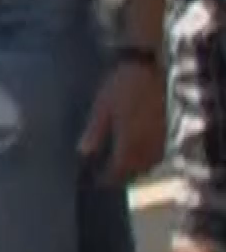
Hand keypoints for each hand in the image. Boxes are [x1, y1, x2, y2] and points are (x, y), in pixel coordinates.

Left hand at [80, 60, 166, 183]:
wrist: (149, 69)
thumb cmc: (121, 85)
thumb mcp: (102, 107)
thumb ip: (94, 132)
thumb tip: (84, 153)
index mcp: (130, 141)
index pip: (119, 169)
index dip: (107, 178)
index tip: (96, 182)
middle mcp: (148, 145)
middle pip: (135, 171)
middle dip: (121, 176)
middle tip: (106, 177)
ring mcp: (160, 139)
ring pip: (149, 165)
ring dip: (134, 170)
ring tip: (119, 167)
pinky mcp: (167, 131)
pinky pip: (158, 154)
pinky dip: (146, 160)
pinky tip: (135, 154)